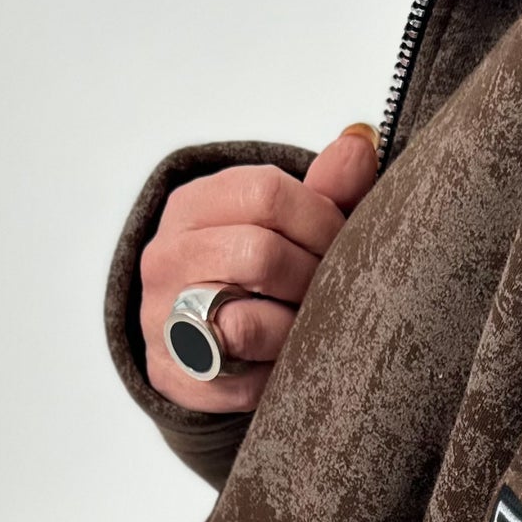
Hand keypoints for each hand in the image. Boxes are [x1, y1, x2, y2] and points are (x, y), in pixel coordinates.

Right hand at [139, 124, 379, 414]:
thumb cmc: (252, 277)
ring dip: (295, 326)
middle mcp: (166, 257)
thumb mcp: (287, 225)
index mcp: (194, 206)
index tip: (344, 242)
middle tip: (333, 290)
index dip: (321, 219)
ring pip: (245, 323)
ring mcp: (162, 318)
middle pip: (261, 254)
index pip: (266, 192)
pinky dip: (275, 370)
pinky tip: (284, 360)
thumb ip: (327, 189)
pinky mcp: (174, 375)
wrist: (195, 346)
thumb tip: (359, 144)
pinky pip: (241, 378)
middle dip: (313, 276)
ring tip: (309, 323)